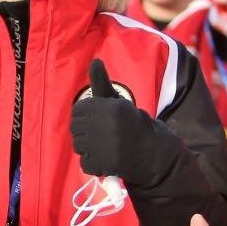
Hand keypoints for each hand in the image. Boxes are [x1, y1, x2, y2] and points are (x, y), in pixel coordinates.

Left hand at [70, 59, 169, 186]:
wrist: (150, 150)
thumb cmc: (129, 122)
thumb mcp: (116, 100)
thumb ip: (101, 82)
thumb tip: (94, 61)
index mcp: (109, 107)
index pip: (78, 110)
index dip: (86, 116)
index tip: (97, 120)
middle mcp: (108, 126)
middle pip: (75, 129)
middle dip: (86, 132)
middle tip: (102, 135)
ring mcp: (107, 147)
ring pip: (79, 147)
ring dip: (88, 149)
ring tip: (104, 147)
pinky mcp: (106, 164)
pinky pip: (85, 164)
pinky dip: (94, 164)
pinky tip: (106, 159)